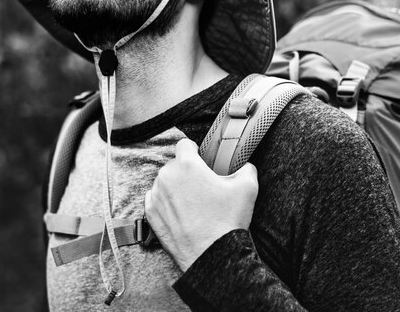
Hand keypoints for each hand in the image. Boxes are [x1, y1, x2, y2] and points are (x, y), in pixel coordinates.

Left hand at [144, 138, 258, 271]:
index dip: (196, 150)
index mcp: (187, 165)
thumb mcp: (248, 187)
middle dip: (188, 172)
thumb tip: (244, 165)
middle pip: (175, 165)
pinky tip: (183, 213)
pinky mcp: (150, 214)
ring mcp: (156, 196)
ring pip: (165, 182)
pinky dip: (167, 203)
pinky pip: (157, 199)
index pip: (184, 144)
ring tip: (194, 203)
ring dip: (176, 187)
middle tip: (204, 187)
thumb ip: (246, 167)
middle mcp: (166, 177)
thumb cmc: (227, 221)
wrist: (212, 256)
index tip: (202, 160)